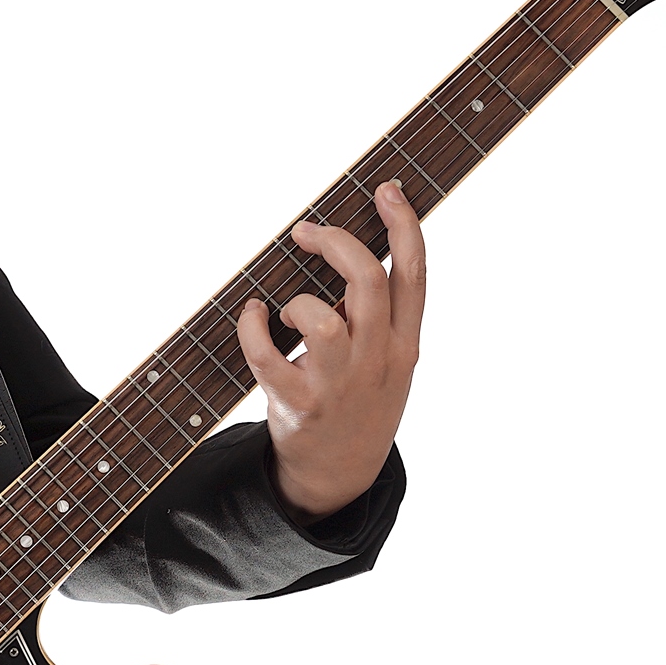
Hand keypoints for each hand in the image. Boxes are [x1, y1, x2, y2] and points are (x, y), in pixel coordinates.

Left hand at [237, 180, 425, 521]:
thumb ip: (383, 311)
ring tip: (287, 309)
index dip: (403, 225)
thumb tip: (355, 247)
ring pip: (322, 320)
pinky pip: (267, 357)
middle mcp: (378, 361)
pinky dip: (251, 327)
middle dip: (336, 243)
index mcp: (406, 343)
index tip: (386, 189)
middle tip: (307, 231)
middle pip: (367, 282)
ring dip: (298, 301)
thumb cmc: (360, 400)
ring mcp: (339, 385)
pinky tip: (250, 316)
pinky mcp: (298, 405)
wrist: (339, 474)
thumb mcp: (391, 360)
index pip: (414, 274)